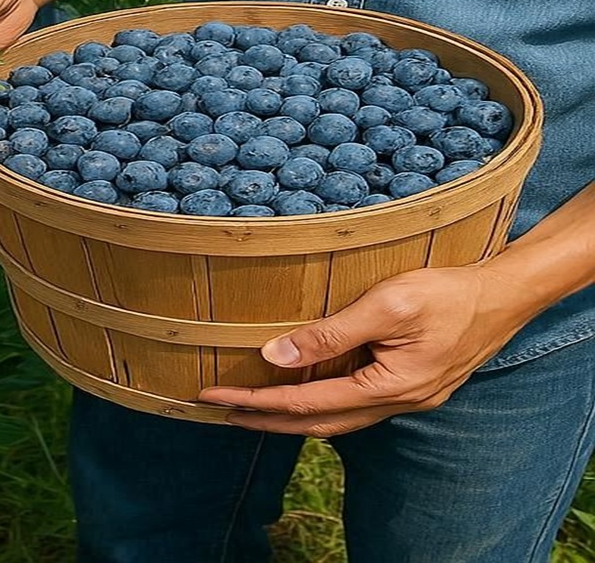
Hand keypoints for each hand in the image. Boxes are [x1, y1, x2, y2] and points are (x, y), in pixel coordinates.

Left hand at [198, 266, 531, 436]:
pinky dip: (319, 402)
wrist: (505, 296)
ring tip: (249, 405)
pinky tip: (301, 389)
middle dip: (263, 418)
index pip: (303, 403)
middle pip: (316, 423)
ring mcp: (406, 398)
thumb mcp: (387, 305)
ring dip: (289, 415)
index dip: (254, 400)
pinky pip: (354, 404)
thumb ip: (332, 333)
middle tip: (217, 408)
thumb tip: (276, 354)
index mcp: (388, 388)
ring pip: (335, 418)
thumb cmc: (447, 293)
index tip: (212, 394)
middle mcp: (396, 403)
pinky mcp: (410, 386)